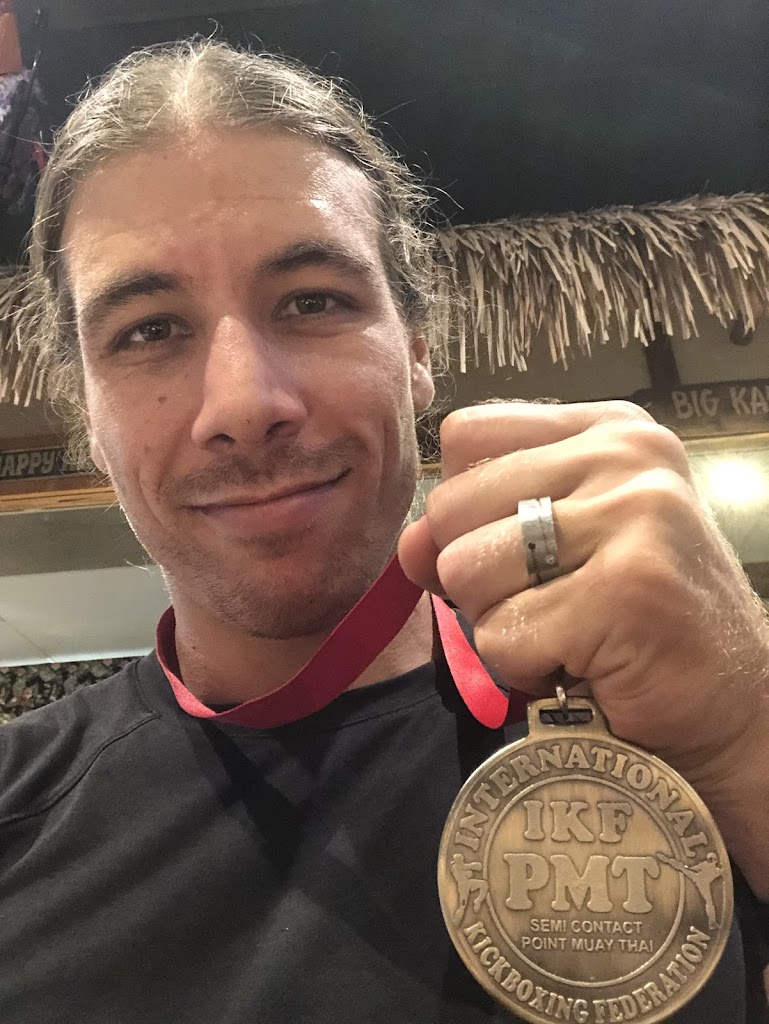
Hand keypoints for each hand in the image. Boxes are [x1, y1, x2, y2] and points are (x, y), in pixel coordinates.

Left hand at [399, 401, 768, 796]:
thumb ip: (474, 531)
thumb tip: (408, 543)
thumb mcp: (554, 550)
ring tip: (566, 631)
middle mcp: (625, 454)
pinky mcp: (628, 588)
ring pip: (466, 571)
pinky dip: (525, 668)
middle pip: (451, 505)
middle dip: (476, 577)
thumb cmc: (634, 619)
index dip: (463, 508)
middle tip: (547, 603)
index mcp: (607, 428)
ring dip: (500, 625)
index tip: (513, 550)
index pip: (467, 436)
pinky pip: (501, 635)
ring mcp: (633, 515)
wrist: (733, 699)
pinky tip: (583, 663)